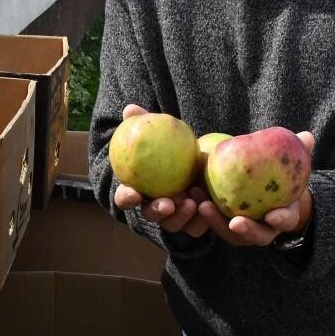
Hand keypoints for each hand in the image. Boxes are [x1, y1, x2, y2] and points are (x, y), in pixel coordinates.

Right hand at [111, 104, 211, 237]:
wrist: (196, 159)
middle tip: (168, 203)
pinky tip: (208, 207)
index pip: (125, 197)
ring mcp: (174, 217)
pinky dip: (202, 220)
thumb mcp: (160, 132)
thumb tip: (130, 109)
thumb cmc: (169, 144)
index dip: (126, 197)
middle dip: (157, 212)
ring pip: (173, 224)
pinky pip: (196, 227)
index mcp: (138, 190)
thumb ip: (144, 122)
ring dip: (181, 217)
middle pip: (150, 215)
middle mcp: (153, 207)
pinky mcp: (194, 221)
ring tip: (192, 203)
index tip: (133, 192)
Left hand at [195, 131, 315, 247]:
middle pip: (256, 236)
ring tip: (203, 206)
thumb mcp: (294, 166)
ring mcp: (244, 231)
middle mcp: (265, 229)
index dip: (281, 219)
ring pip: (230, 233)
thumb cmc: (284, 178)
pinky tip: (192, 194)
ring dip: (215, 222)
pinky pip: (213, 222)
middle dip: (246, 231)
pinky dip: (202, 212)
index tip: (273, 216)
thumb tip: (307, 136)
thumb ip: (302, 153)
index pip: (285, 221)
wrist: (270, 194)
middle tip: (235, 222)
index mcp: (284, 216)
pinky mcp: (224, 224)